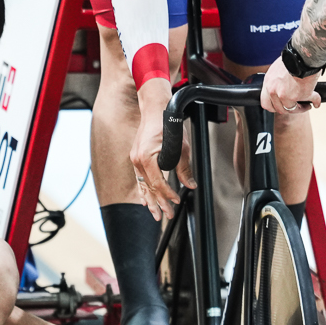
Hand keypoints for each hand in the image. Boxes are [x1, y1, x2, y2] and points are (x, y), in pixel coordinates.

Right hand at [129, 80, 189, 222]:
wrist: (155, 109)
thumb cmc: (168, 123)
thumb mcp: (182, 147)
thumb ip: (184, 168)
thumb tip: (190, 185)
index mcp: (147, 158)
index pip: (158, 183)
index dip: (168, 195)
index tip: (176, 201)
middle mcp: (137, 160)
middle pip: (149, 187)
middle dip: (159, 203)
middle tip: (166, 215)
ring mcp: (135, 159)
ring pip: (143, 185)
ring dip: (150, 201)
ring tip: (156, 214)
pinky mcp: (136, 157)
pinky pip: (139, 178)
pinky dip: (142, 190)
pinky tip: (145, 200)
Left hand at [261, 58, 319, 115]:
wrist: (301, 54)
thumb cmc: (292, 57)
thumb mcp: (279, 68)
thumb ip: (279, 79)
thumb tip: (286, 84)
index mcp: (268, 83)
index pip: (266, 102)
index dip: (274, 106)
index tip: (282, 104)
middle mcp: (273, 91)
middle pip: (278, 109)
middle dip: (288, 109)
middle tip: (296, 106)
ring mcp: (284, 95)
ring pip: (291, 109)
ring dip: (300, 108)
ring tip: (306, 105)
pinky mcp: (297, 96)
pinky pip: (306, 102)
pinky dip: (313, 101)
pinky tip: (315, 102)